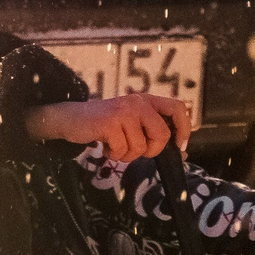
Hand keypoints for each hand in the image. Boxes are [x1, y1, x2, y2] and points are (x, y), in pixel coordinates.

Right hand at [23, 92, 188, 164]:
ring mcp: (124, 112)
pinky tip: (106, 146)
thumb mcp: (132, 122)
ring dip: (127, 154)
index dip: (183, 128)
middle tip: (137, 150)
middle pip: (161, 134)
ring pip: (140, 147)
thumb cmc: (105, 124)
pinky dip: (114, 154)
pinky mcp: (109, 123)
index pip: (177, 108)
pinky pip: (122, 150)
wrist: (71, 118)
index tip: (179, 146)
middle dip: (151, 150)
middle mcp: (138, 102)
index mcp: (146, 101)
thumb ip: (153, 132)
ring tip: (115, 145)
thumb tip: (182, 152)